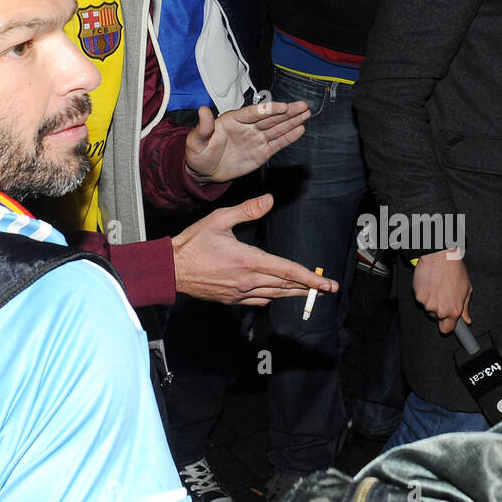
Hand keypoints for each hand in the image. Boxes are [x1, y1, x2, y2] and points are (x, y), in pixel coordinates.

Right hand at [170, 194, 336, 304]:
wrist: (172, 269)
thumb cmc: (194, 243)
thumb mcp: (219, 219)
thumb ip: (247, 210)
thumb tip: (269, 200)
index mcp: (249, 261)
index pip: (287, 271)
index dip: (310, 278)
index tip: (327, 283)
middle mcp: (248, 280)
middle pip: (286, 286)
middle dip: (310, 288)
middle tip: (328, 290)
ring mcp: (240, 293)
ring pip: (275, 295)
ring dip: (295, 294)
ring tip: (311, 293)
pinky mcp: (232, 299)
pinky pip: (260, 300)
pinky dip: (274, 297)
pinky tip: (279, 294)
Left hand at [183, 101, 308, 183]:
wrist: (204, 172)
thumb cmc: (198, 153)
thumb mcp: (196, 141)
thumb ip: (203, 127)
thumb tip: (202, 110)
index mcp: (233, 120)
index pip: (254, 112)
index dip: (269, 109)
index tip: (283, 106)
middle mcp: (247, 127)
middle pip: (270, 118)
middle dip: (287, 112)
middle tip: (303, 105)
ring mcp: (256, 139)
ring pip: (277, 128)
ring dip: (292, 121)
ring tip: (306, 113)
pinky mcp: (261, 152)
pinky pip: (277, 144)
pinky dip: (289, 137)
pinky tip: (300, 129)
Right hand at [412, 249, 471, 334]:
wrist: (440, 257)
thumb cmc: (454, 269)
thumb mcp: (466, 289)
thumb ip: (465, 307)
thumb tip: (467, 318)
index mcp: (454, 310)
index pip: (447, 329)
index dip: (446, 325)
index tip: (447, 322)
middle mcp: (441, 310)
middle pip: (436, 317)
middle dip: (438, 309)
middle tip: (442, 296)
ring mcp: (428, 304)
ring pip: (427, 307)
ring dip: (430, 300)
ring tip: (436, 287)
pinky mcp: (418, 296)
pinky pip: (420, 298)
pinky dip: (423, 293)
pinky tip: (429, 283)